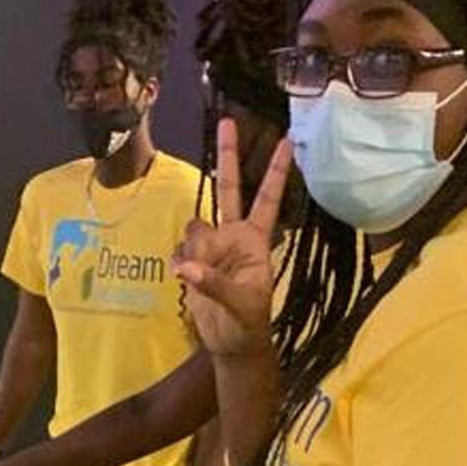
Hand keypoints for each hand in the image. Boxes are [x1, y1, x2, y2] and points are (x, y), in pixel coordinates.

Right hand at [174, 119, 291, 358]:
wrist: (231, 343)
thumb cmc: (248, 323)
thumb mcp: (241, 305)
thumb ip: (214, 283)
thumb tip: (185, 266)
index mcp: (255, 241)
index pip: (267, 199)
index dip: (276, 172)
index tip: (287, 141)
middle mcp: (233, 235)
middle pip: (229, 188)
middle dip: (227, 155)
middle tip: (228, 122)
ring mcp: (211, 246)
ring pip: (194, 227)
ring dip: (194, 248)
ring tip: (201, 277)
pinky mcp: (193, 260)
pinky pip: (179, 250)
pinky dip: (180, 264)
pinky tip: (187, 282)